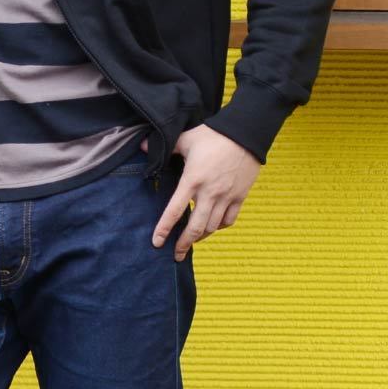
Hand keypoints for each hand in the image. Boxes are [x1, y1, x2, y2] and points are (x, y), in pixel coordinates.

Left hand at [149, 125, 260, 260]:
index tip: (157, 243)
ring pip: (212, 227)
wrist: (245, 134)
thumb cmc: (214, 135)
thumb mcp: (187, 139)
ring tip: (192, 240)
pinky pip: (229, 220)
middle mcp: (209, 193)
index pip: (175, 210)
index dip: (164, 229)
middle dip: (184, 244)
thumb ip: (167, 147)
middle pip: (195, 228)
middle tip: (176, 254)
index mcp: (192, 180)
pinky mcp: (239, 196)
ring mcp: (226, 196)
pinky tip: (213, 226)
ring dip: (201, 236)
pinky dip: (220, 227)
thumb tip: (142, 145)